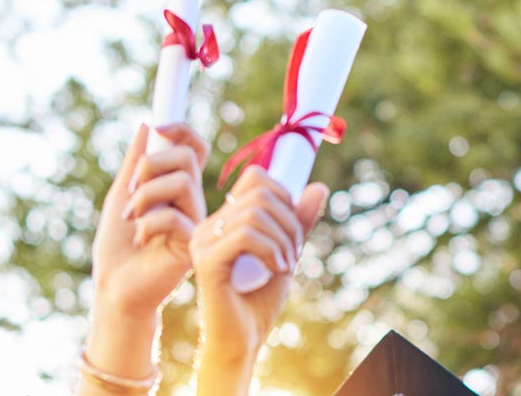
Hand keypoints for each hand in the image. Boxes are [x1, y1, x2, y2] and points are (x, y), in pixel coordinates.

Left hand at [81, 123, 210, 393]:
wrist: (114, 287)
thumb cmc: (116, 247)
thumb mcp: (121, 195)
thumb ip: (136, 163)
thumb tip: (147, 125)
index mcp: (178, 189)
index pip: (194, 149)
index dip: (182, 131)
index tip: (160, 127)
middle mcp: (192, 202)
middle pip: (187, 158)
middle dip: (151, 165)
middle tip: (130, 190)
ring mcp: (196, 223)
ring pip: (184, 182)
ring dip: (146, 194)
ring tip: (131, 217)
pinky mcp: (193, 245)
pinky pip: (176, 215)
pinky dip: (149, 222)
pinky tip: (139, 238)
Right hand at [190, 169, 327, 395]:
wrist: (241, 342)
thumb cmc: (258, 301)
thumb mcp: (286, 253)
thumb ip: (298, 222)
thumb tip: (318, 186)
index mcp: (222, 220)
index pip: (255, 178)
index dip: (285, 195)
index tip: (294, 231)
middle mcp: (207, 226)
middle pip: (259, 192)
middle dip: (290, 220)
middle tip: (294, 253)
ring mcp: (202, 242)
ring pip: (254, 213)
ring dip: (283, 239)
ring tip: (287, 265)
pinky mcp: (206, 262)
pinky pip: (245, 236)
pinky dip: (271, 250)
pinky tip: (277, 270)